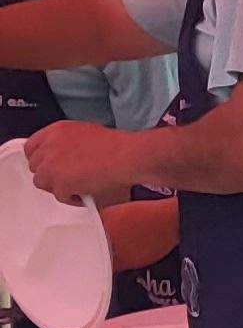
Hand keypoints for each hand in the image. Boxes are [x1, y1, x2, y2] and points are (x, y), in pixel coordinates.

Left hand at [21, 121, 138, 206]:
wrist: (126, 155)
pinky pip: (59, 196)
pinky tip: (85, 191)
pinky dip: (72, 197)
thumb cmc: (116, 146)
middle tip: (67, 177)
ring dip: (58, 186)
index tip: (47, 165)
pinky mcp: (59, 182)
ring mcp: (51, 165)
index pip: (31, 147)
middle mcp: (49, 146)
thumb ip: (66, 142)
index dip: (39, 159)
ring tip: (77, 185)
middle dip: (49, 174)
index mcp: (55, 131)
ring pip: (42, 183)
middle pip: (35, 167)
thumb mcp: (84, 133)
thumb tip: (62, 155)